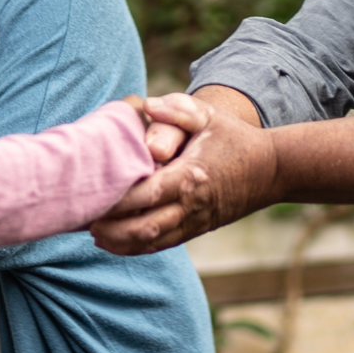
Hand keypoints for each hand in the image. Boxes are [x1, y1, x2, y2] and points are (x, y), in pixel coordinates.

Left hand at [90, 92, 279, 254]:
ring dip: (120, 242)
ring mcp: (194, 221)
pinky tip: (114, 242)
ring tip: (93, 232)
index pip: (147, 194)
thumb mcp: (210, 115)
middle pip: (144, 226)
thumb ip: (179, 109)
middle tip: (82, 217)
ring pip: (152, 242)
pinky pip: (163, 244)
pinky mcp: (197, 230)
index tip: (92, 194)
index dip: (118, 200)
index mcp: (191, 176)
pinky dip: (137, 247)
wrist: (271, 170)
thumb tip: (148, 105)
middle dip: (112, 227)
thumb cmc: (234, 138)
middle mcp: (191, 204)